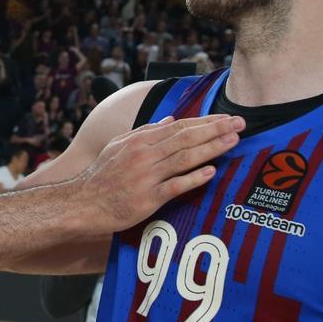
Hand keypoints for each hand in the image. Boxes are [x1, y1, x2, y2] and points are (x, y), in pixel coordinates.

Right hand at [75, 115, 243, 235]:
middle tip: (240, 124)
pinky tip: (211, 172)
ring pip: (184, 158)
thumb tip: (170, 119)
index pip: (178, 126)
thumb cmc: (101, 176)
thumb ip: (145, 131)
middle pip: (186, 138)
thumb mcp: (118, 145)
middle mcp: (144, 155)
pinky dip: (194, 178)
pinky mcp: (147, 199)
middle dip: (215, 130)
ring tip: (233, 141)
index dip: (204, 121)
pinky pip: (175, 186)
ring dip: (211, 148)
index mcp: (139, 140)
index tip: (226, 117)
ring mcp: (146, 177)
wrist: (82, 204)